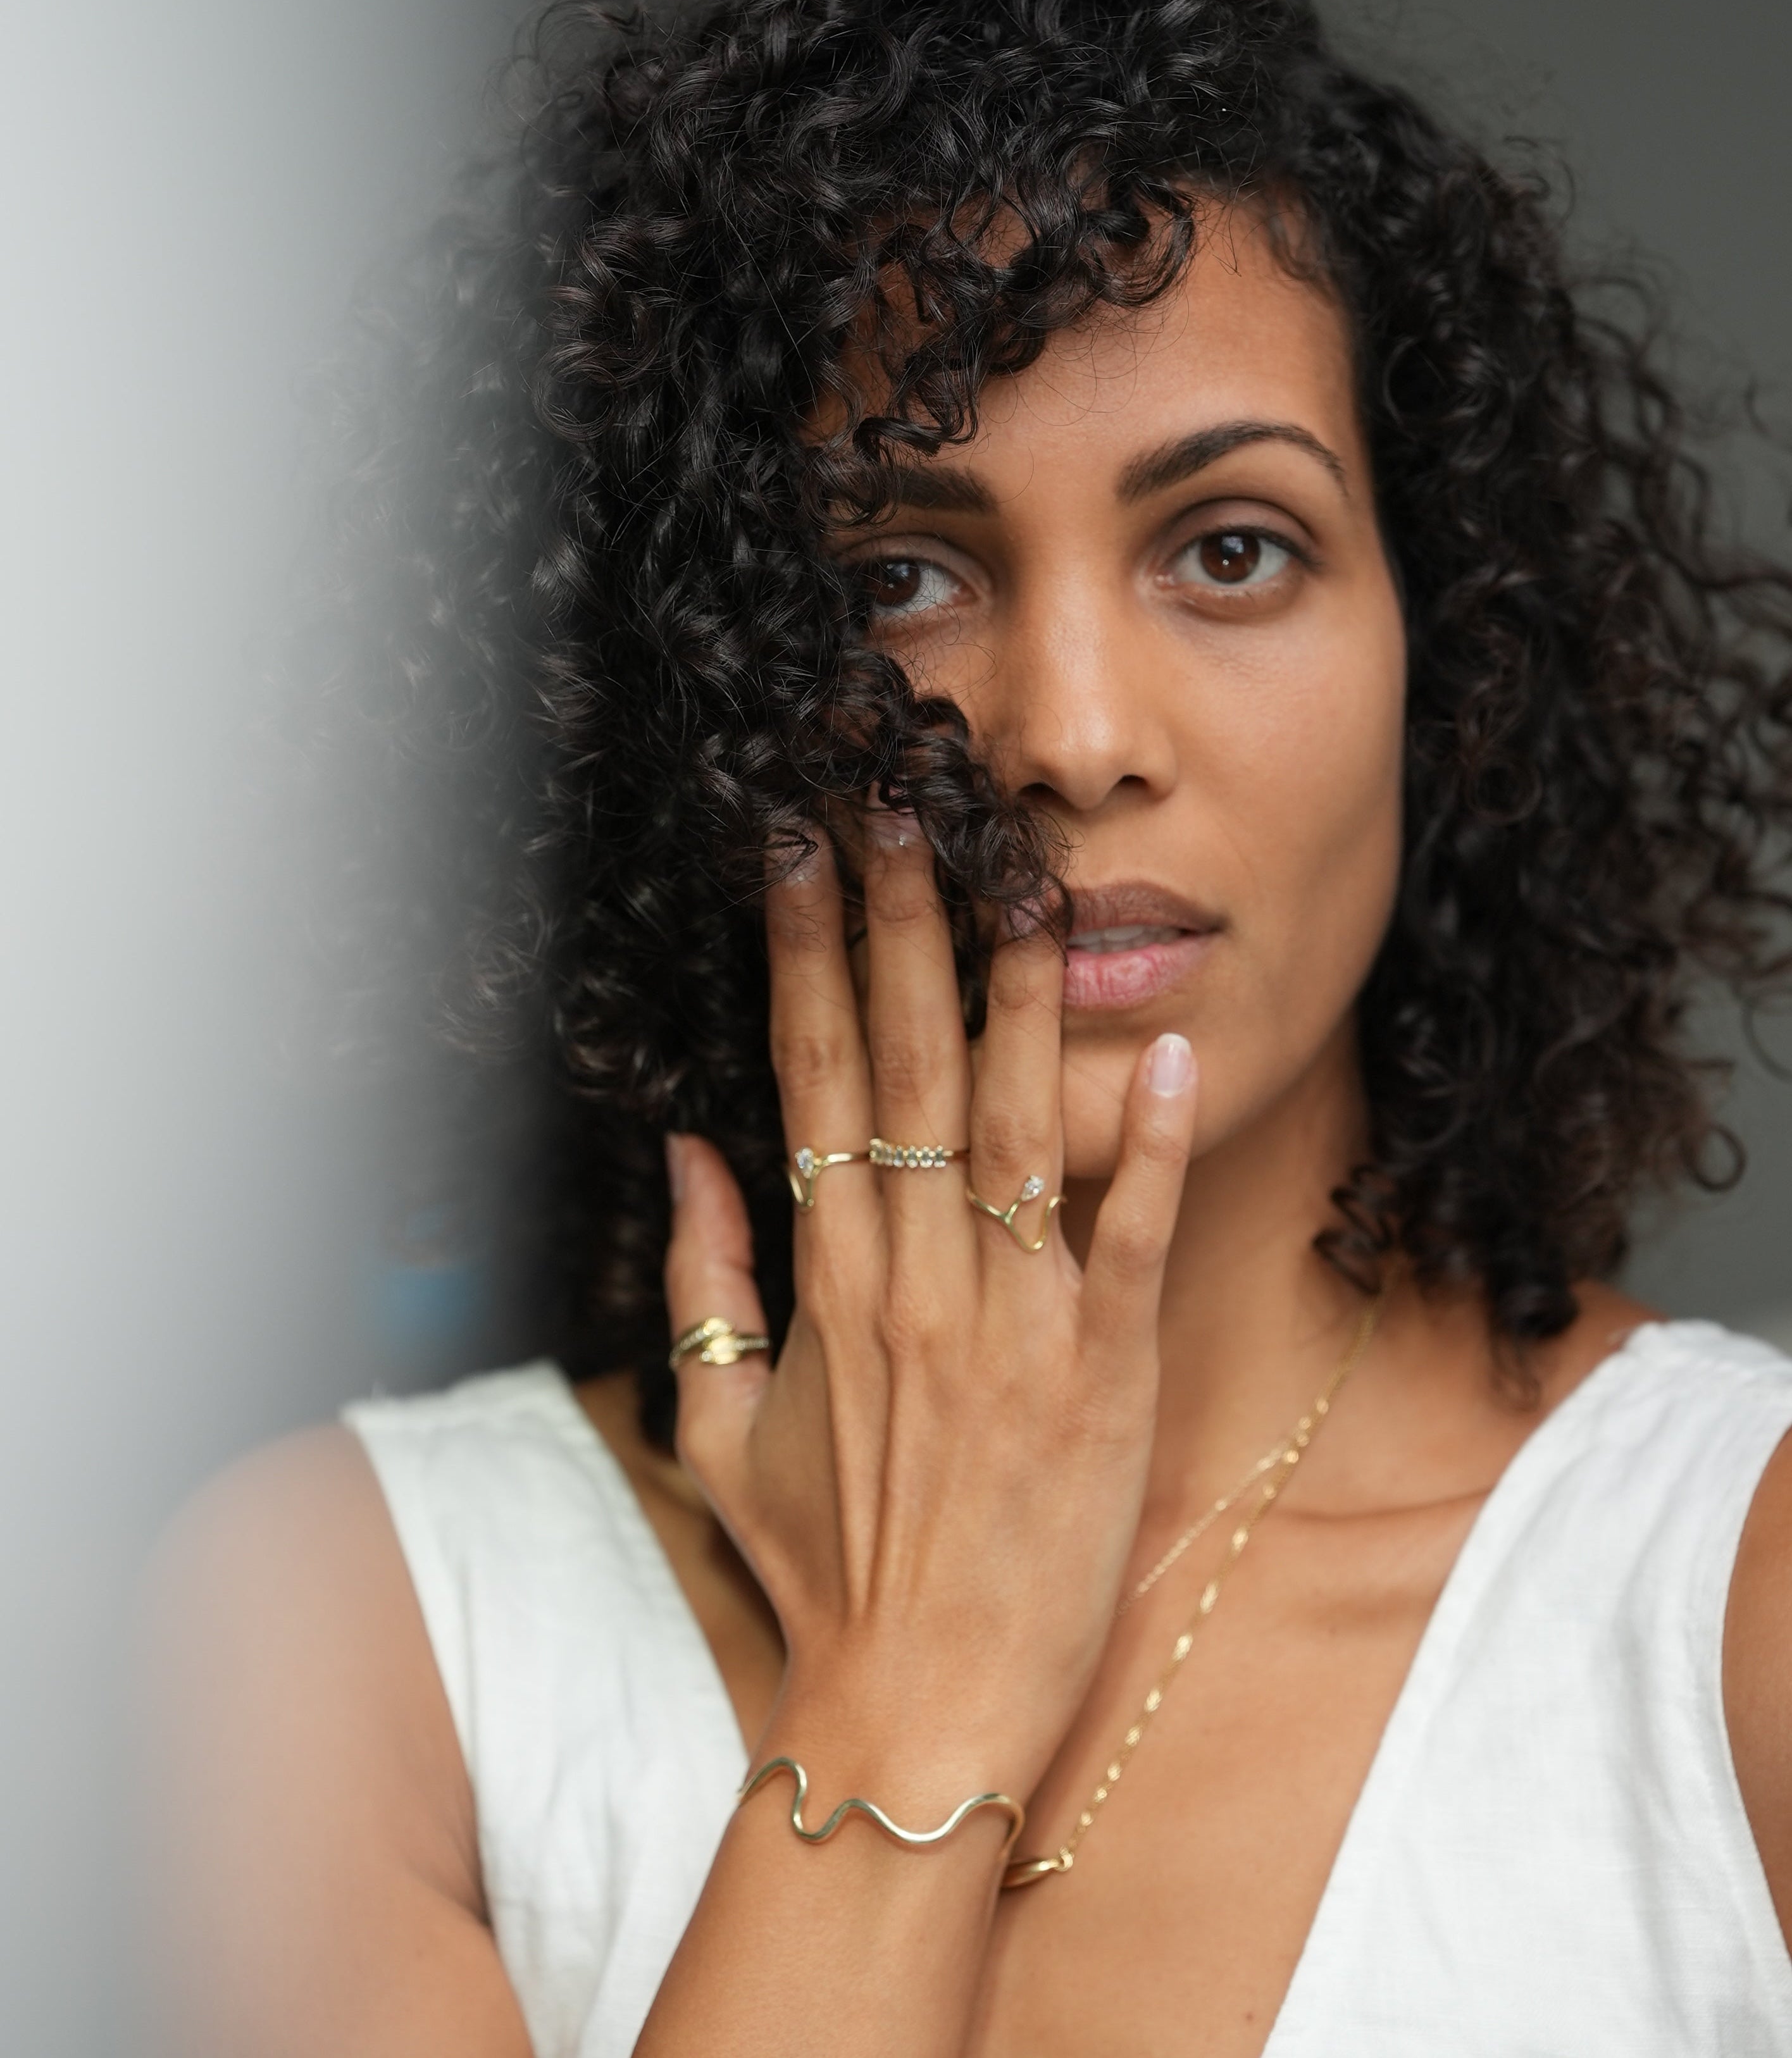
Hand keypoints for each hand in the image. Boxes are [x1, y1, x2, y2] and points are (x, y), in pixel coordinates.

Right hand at [663, 809, 1198, 1821]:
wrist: (917, 1707)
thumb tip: (686, 1152)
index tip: (804, 849)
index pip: (809, 1074)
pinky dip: (1147, 1147)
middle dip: (903, 925)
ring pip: (1014, 1125)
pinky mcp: (1100, 1377)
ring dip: (1020, 996)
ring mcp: (1009, 1322)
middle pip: (904, 1065)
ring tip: (1028, 878)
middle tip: (908, 803)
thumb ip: (705, 1282)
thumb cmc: (826, 1569)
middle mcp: (911, 1276)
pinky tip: (1168, 1049)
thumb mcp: (723, 1428)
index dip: (807, 952)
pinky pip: (1125, 1241)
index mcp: (826, 1276)